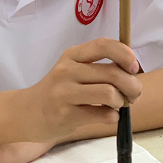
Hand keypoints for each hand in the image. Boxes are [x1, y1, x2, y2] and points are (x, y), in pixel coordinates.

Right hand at [19, 37, 141, 142]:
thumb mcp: (72, 70)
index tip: (134, 67)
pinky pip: (103, 115)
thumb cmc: (59, 91)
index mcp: (72, 55)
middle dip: (132, 86)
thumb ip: (98, 68)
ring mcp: (64, 93)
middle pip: (113, 73)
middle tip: (134, 95)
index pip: (103, 45)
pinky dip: (113, 116)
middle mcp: (67, 71)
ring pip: (109, 93)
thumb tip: (133, 72)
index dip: (125, 54)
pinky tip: (107, 116)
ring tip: (118, 105)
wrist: (27, 113)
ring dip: (122, 102)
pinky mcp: (65, 115)